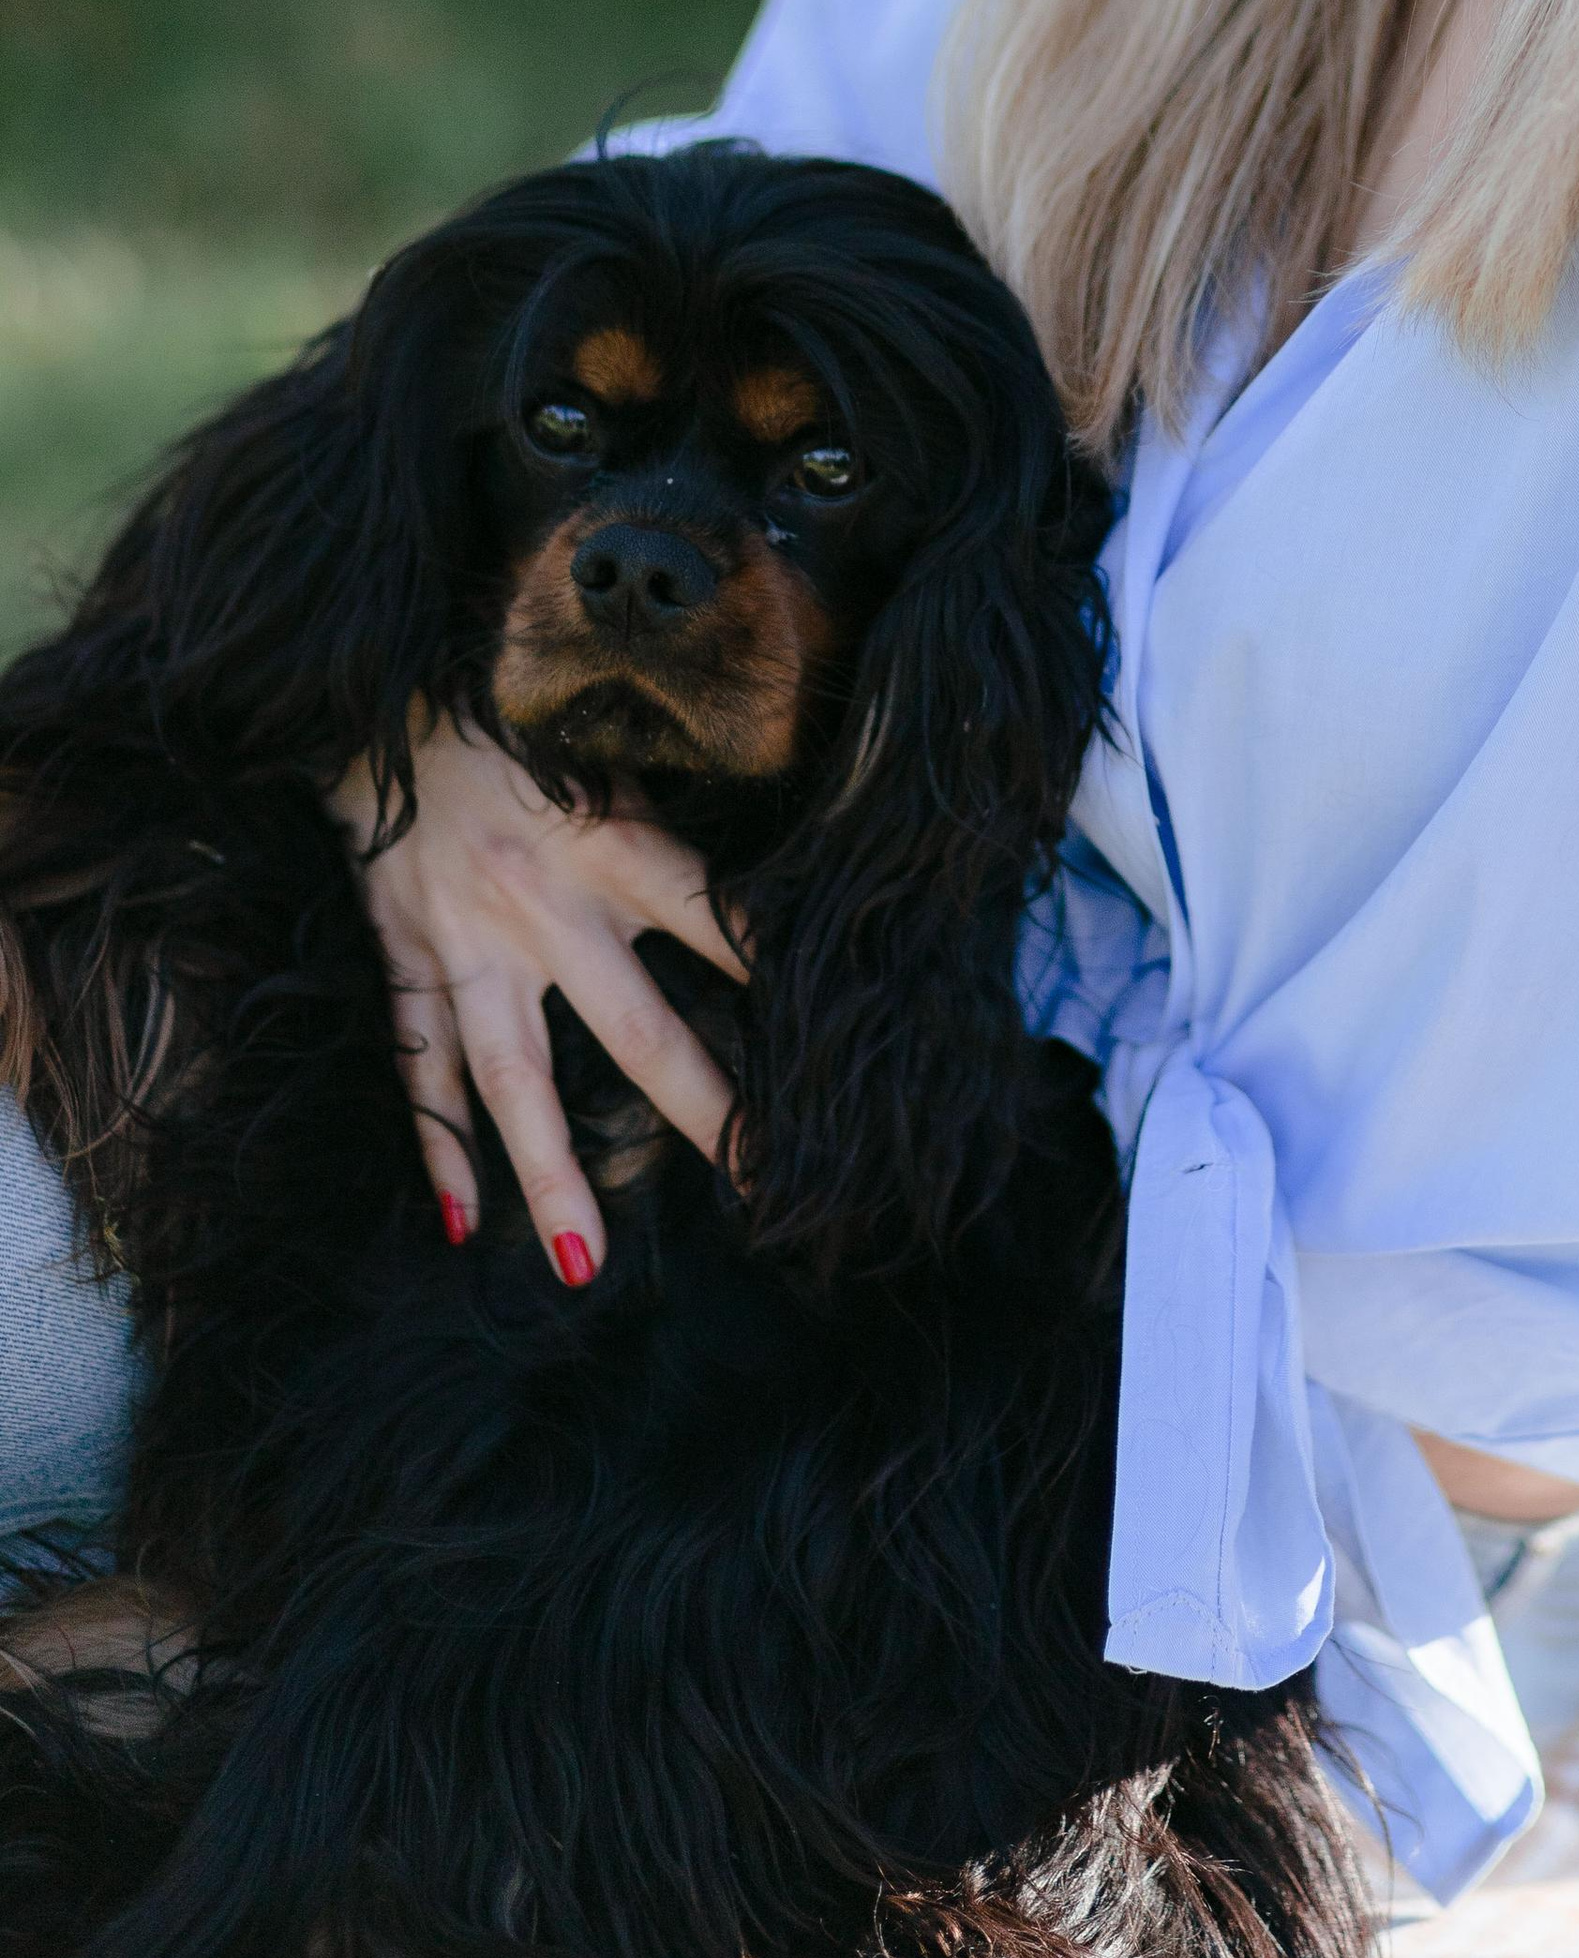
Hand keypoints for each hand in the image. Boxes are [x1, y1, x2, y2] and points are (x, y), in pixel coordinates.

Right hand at [330, 710, 747, 1286]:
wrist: (370, 691)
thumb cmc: (510, 714)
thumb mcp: (600, 747)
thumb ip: (656, 819)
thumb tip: (752, 872)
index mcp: (610, 841)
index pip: (714, 920)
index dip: (774, 973)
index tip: (828, 1049)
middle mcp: (544, 904)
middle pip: (635, 1030)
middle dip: (702, 1111)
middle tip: (761, 1186)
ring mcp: (467, 940)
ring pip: (515, 1077)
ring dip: (552, 1173)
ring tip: (585, 1266)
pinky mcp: (404, 954)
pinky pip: (421, 1063)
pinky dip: (439, 1142)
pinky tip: (463, 1219)